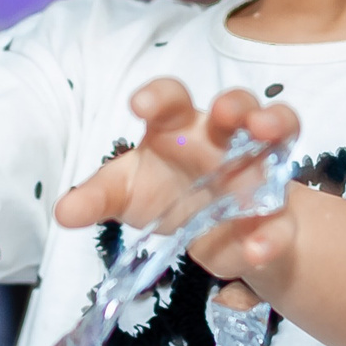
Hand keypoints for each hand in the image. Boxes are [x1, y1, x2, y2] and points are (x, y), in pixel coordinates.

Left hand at [52, 79, 301, 297]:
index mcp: (179, 127)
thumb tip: (64, 212)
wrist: (209, 233)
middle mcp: (223, 139)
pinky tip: (255, 249)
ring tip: (265, 132)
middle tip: (225, 113)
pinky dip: (273, 233)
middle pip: (237, 105)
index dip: (158, 95)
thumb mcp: (124, 195)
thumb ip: (97, 199)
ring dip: (277, 126)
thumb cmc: (162, 192)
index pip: (171, 98)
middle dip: (236, 104)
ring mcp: (255, 169)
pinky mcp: (275, 211)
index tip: (138, 105)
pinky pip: (282, 217)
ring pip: (280, 133)